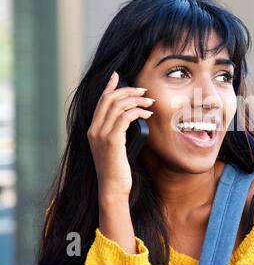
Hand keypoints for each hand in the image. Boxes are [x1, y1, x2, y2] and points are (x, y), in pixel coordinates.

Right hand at [87, 72, 154, 199]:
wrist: (112, 188)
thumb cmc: (117, 170)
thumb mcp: (115, 148)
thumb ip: (117, 133)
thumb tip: (131, 118)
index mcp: (92, 130)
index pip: (100, 102)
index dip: (109, 86)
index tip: (117, 76)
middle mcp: (93, 130)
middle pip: (109, 99)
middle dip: (128, 91)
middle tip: (145, 91)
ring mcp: (101, 135)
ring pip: (118, 106)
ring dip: (137, 100)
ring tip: (150, 103)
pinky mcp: (112, 140)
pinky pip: (125, 117)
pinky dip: (138, 112)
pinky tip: (147, 115)